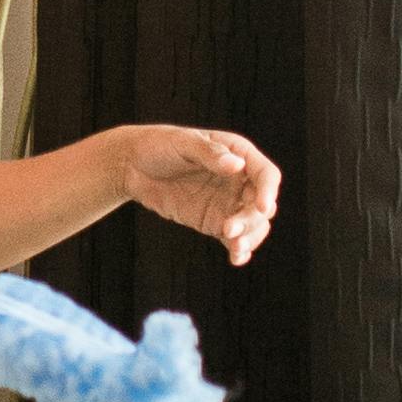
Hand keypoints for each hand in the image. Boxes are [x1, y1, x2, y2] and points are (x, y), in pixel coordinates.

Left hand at [119, 125, 280, 265]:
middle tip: (229, 230)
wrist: (133, 166)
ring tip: (235, 247)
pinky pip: (234, 238)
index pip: (265, 175)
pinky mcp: (214, 222)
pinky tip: (236, 258)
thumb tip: (236, 165)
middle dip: (251, 220)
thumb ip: (209, 153)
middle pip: (260, 205)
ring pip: (252, 225)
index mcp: (238, 154)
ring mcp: (228, 203)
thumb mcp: (182, 142)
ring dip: (249, 238)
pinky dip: (239, 250)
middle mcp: (239, 180)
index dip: (268, 191)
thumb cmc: (159, 144)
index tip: (261, 207)